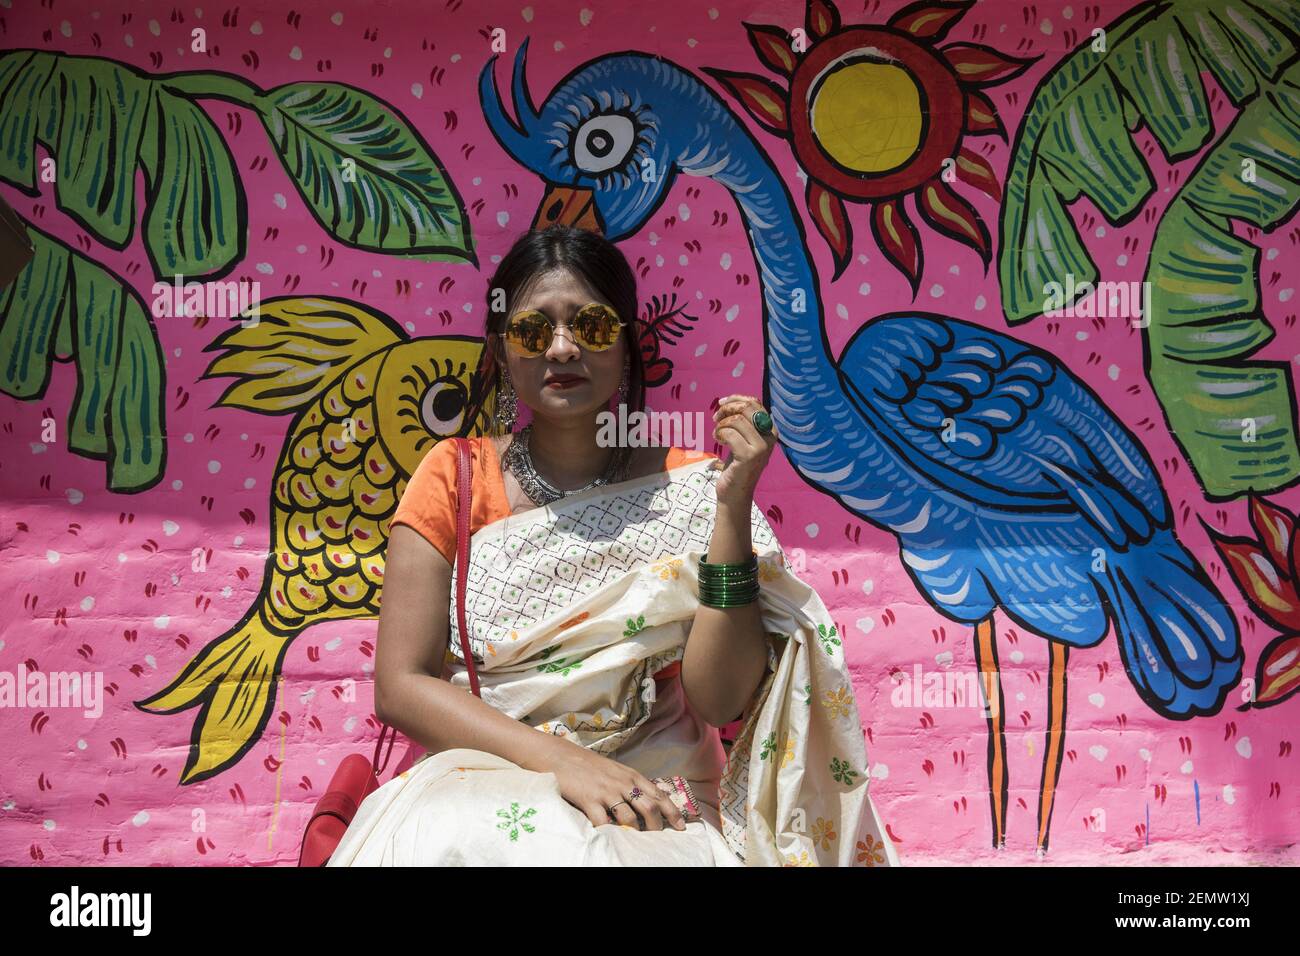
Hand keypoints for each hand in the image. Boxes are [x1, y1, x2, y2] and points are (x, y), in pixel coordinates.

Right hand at [549, 744, 687, 831]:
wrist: (562, 757)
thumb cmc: (590, 765)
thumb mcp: (617, 770)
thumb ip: (631, 783)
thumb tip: (649, 800)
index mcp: (632, 776)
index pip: (658, 795)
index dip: (672, 811)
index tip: (682, 825)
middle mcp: (622, 783)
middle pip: (649, 807)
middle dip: (657, 825)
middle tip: (659, 835)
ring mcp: (606, 792)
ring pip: (629, 817)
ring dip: (636, 830)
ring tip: (637, 838)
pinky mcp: (589, 800)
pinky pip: (602, 821)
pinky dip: (608, 831)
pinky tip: (611, 836)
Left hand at [711, 394, 777, 506]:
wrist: (735, 492)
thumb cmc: (736, 465)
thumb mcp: (743, 440)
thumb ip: (743, 422)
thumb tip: (731, 401)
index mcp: (770, 430)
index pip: (755, 403)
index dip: (736, 399)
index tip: (721, 403)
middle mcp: (770, 437)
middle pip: (747, 408)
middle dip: (727, 409)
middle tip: (715, 418)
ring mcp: (761, 447)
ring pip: (737, 420)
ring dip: (721, 424)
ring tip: (717, 434)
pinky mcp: (750, 456)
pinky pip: (730, 433)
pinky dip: (720, 434)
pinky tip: (718, 441)